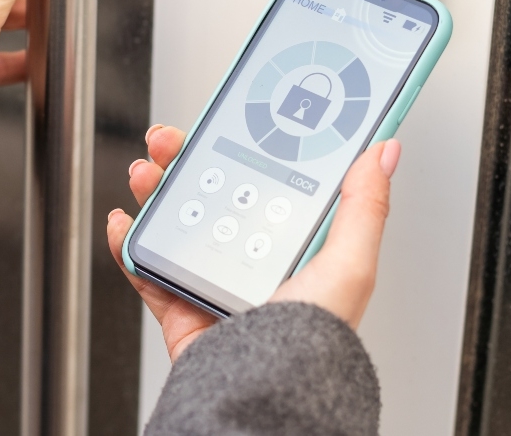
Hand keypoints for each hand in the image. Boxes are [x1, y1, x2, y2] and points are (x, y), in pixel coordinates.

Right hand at [106, 125, 400, 361]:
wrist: (264, 391)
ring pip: (174, 220)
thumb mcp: (352, 264)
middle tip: (172, 140)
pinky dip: (127, 242)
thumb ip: (364, 205)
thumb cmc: (314, 342)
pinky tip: (124, 221)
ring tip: (146, 172)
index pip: (264, 180)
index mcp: (292, 244)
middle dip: (185, 159)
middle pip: (210, 192)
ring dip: (154, 189)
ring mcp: (212, 280)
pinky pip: (146, 267)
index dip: (244, 146)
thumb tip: (386, 150)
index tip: (229, 119)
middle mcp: (251, 258)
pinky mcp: (179, 305)